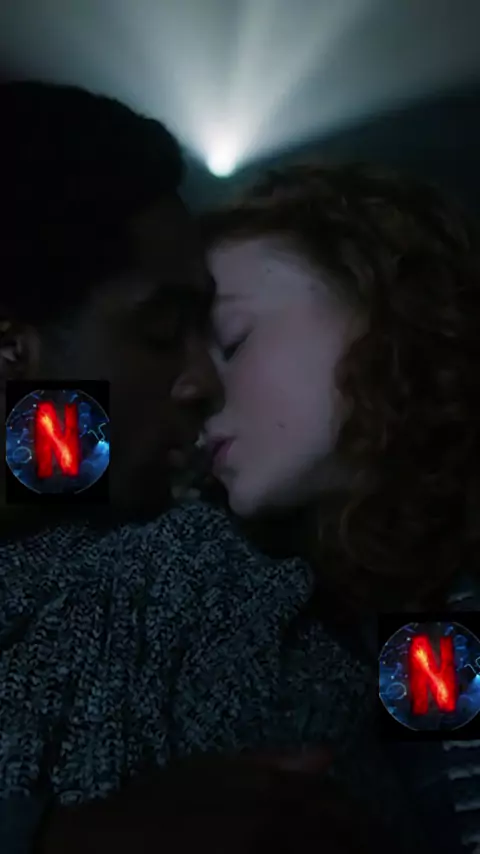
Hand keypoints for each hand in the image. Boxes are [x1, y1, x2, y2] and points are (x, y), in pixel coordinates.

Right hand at [34, 748, 391, 853]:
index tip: (379, 837)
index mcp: (274, 798)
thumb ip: (273, 763)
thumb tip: (328, 756)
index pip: (341, 812)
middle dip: (369, 843)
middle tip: (384, 847)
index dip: (367, 828)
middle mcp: (279, 830)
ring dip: (348, 851)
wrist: (114, 845)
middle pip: (344, 841)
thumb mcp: (214, 767)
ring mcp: (267, 853)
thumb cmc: (160, 802)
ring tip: (358, 851)